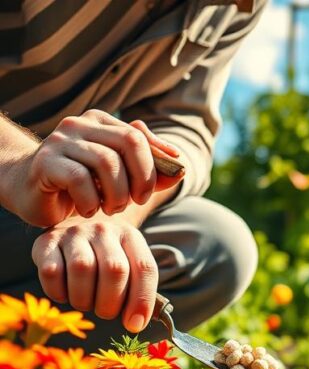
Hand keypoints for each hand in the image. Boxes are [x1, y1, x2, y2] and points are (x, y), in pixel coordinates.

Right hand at [5, 110, 182, 227]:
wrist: (30, 192)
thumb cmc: (80, 186)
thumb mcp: (120, 178)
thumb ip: (150, 171)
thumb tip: (181, 168)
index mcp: (101, 122)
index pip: (139, 137)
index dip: (154, 166)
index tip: (150, 191)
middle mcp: (80, 125)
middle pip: (129, 143)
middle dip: (141, 178)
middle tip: (136, 201)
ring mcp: (61, 141)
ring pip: (107, 162)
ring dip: (117, 194)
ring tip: (111, 208)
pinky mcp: (45, 162)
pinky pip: (80, 179)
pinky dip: (91, 201)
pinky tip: (88, 210)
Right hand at [31, 214, 157, 332]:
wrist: (74, 227)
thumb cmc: (106, 257)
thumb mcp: (128, 266)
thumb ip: (137, 291)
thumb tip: (135, 324)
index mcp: (131, 237)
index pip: (144, 268)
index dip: (141, 300)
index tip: (134, 325)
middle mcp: (104, 231)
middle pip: (114, 270)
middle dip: (111, 303)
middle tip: (106, 312)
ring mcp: (74, 233)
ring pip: (82, 270)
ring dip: (84, 299)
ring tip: (86, 303)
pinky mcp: (47, 241)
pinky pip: (51, 272)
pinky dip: (59, 292)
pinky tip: (65, 294)